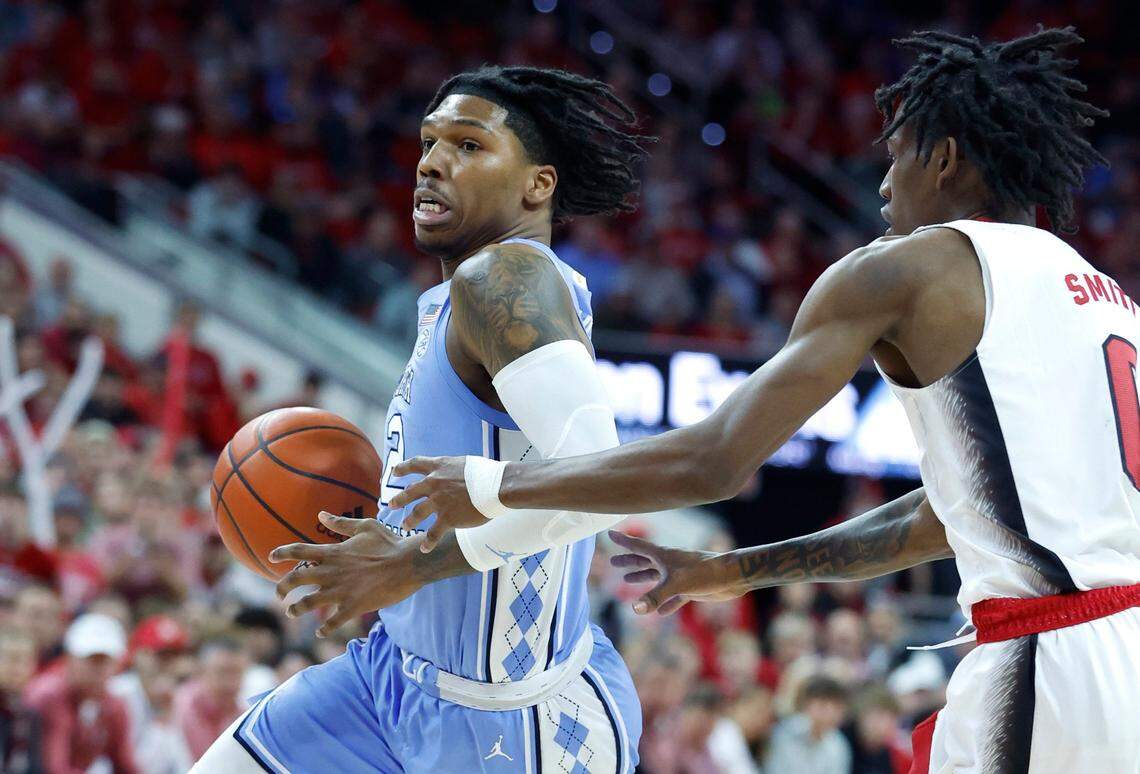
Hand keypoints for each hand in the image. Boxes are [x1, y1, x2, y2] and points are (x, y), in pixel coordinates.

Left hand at [271, 512, 424, 636]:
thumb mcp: (365, 527)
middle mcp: (331, 572)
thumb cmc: (389, 543)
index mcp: (333, 553)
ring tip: (292, 612)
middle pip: (295, 580)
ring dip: (296, 609)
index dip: (282, 552)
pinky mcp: (352, 607)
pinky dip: (324, 629)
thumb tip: (321, 514)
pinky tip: (321, 631)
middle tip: (279, 594)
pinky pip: (332, 623)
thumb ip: (341, 524)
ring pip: (307, 604)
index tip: (271, 557)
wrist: (408, 564)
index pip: (299, 551)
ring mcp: (340, 591)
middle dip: (282, 588)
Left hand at [389, 456, 489, 551]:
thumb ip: (451, 470)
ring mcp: (439, 501)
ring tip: (405, 527)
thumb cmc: (487, 473)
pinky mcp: (448, 518)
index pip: (415, 464)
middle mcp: (435, 482)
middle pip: (410, 492)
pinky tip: (424, 549)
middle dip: (399, 500)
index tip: (394, 472)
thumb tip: (450, 473)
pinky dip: (428, 542)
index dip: (403, 468)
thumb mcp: (464, 464)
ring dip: (409, 521)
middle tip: (392, 505)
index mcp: (439, 467)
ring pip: (417, 513)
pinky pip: (433, 533)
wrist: (497, 487)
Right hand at [609, 530, 741, 615]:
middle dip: (629, 561)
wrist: (731, 578)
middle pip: (644, 560)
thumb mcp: (676, 584)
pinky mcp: (690, 587)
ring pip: (656, 576)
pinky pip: (673, 595)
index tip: (609, 534)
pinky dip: (665, 602)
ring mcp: (680, 575)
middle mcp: (670, 563)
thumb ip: (655, 596)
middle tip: (613, 562)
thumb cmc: (704, 574)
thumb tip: (635, 608)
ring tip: (628, 580)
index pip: (638, 546)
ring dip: (642, 578)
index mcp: (664, 556)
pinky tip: (660, 611)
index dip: (623, 540)